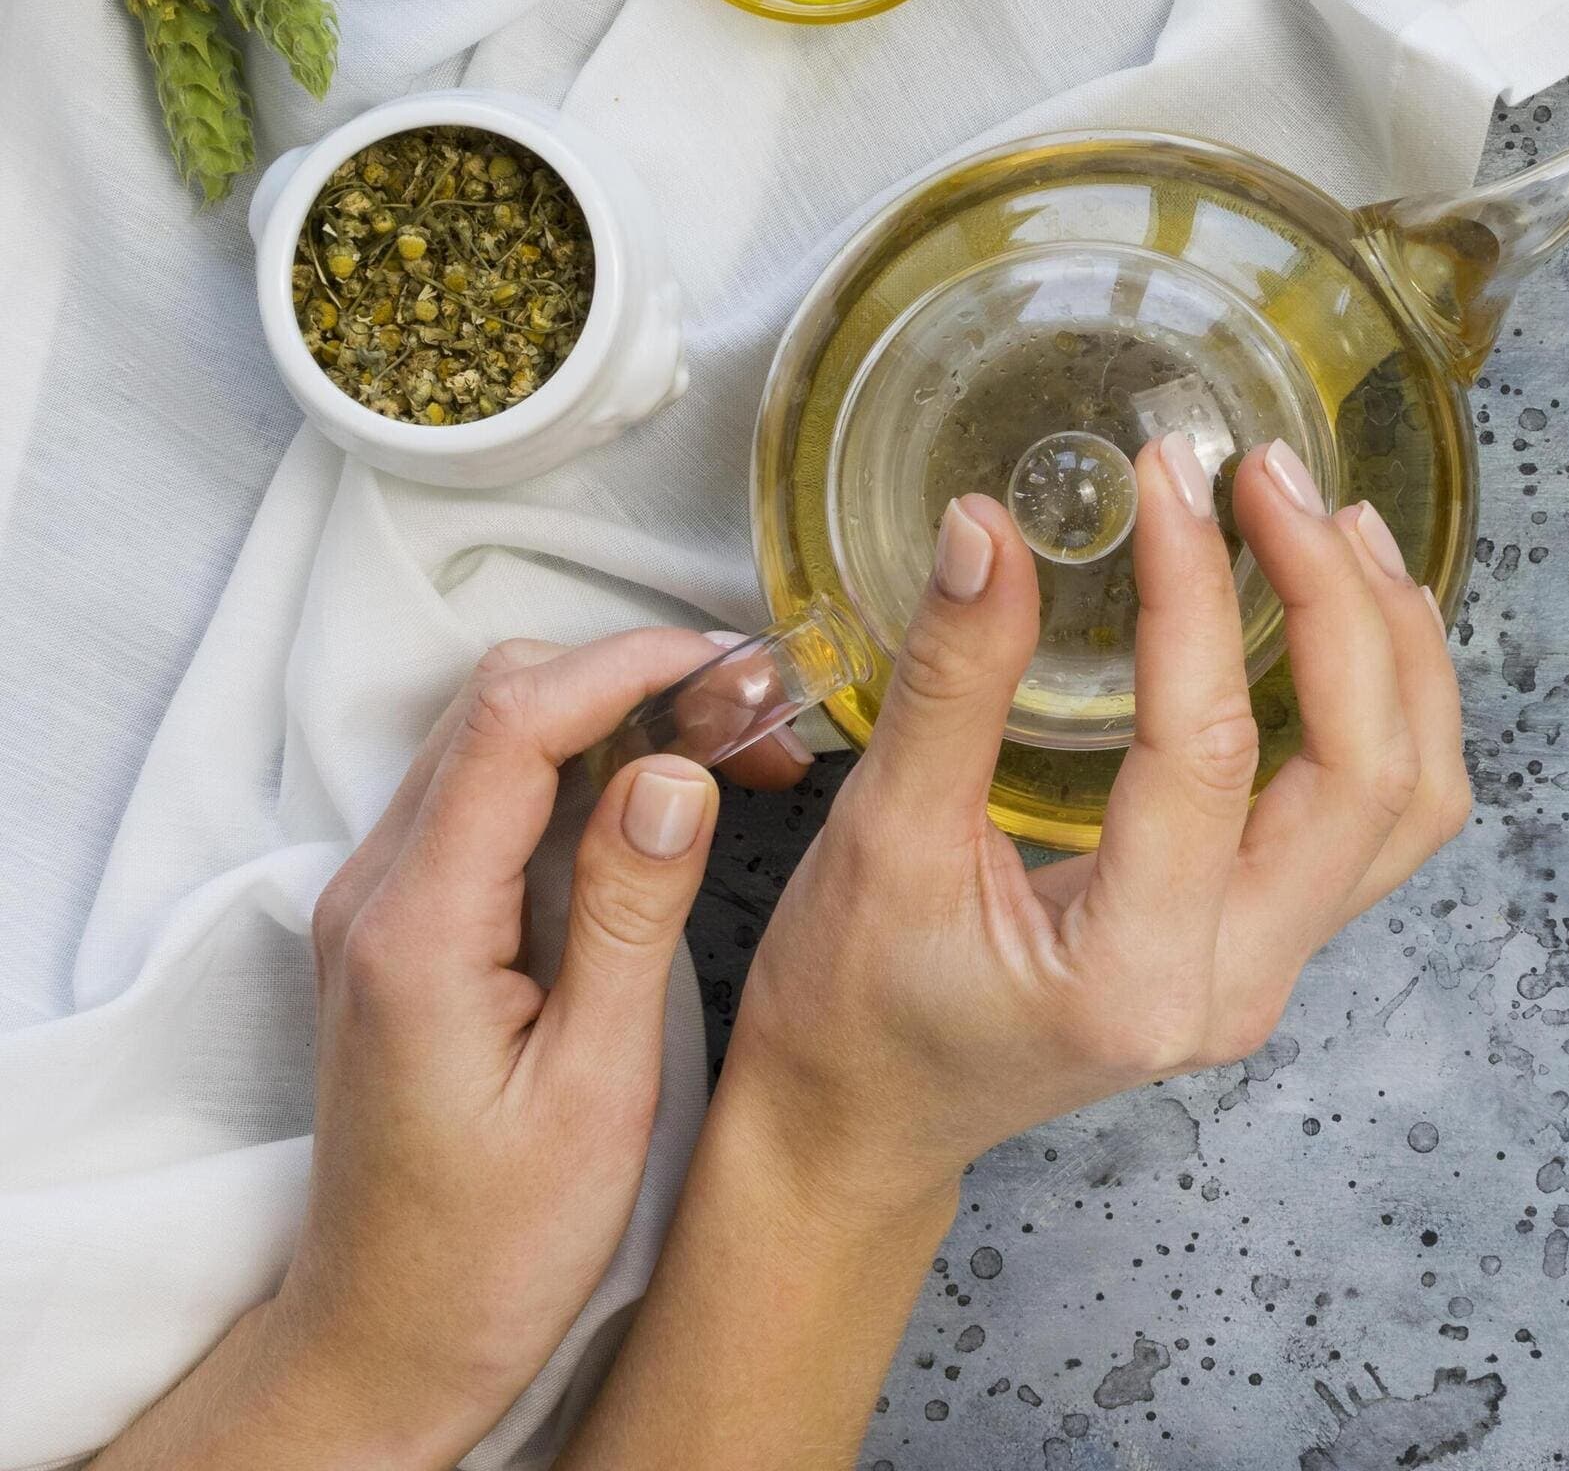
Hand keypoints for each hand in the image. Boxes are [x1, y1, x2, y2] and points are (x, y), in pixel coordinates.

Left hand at [97, 630, 804, 1470]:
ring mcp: (379, 905)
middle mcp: (375, 894)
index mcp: (417, 930)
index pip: (511, 723)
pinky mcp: (402, 927)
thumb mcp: (595, 1089)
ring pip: (490, 737)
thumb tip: (673, 771)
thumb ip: (626, 914)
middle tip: (757, 718)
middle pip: (495, 704)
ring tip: (734, 754)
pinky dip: (579, 768)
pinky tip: (663, 804)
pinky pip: (484, 796)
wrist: (388, 1340)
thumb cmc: (495, 1248)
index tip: (735, 666)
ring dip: (611, 717)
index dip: (630, 665)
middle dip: (634, 678)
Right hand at [559, 436, 1469, 1468]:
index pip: (1209, 749)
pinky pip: (1384, 818)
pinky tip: (1347, 614)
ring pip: (1411, 800)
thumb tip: (993, 526)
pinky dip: (1391, 704)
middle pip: (1369, 773)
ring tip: (1337, 521)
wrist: (860, 1126)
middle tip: (1268, 477)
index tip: (1169, 478)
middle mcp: (1238, 984)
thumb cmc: (853, 1008)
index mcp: (1135, 974)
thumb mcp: (881, 838)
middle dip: (1338, 601)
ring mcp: (1272, 970)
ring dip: (1396, 650)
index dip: (1198, 592)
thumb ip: (952, 682)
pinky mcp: (1273, 944)